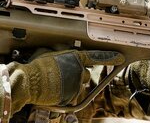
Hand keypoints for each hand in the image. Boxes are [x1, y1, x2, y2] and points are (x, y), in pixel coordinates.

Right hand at [7, 50, 123, 112]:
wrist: (29, 82)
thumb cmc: (36, 66)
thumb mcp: (49, 51)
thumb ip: (61, 52)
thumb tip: (61, 52)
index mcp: (75, 57)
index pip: (97, 56)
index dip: (110, 57)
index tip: (119, 58)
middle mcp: (79, 71)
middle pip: (85, 74)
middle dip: (77, 74)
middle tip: (62, 74)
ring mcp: (76, 86)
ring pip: (78, 86)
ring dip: (70, 84)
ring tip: (54, 82)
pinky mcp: (71, 98)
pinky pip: (71, 96)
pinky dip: (64, 94)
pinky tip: (53, 90)